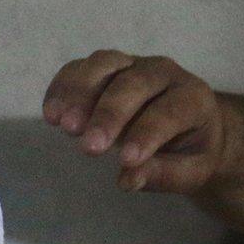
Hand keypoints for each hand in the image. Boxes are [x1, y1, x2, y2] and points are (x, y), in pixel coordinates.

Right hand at [43, 51, 228, 193]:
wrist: (190, 125)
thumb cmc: (192, 150)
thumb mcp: (193, 170)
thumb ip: (166, 175)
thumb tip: (129, 180)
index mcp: (192, 97)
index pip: (169, 112)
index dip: (147, 135)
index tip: (126, 160)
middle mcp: (163, 72)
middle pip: (133, 84)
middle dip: (108, 115)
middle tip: (88, 147)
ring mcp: (132, 64)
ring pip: (104, 65)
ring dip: (79, 93)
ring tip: (61, 125)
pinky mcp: (106, 66)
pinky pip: (81, 68)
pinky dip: (63, 86)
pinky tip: (50, 113)